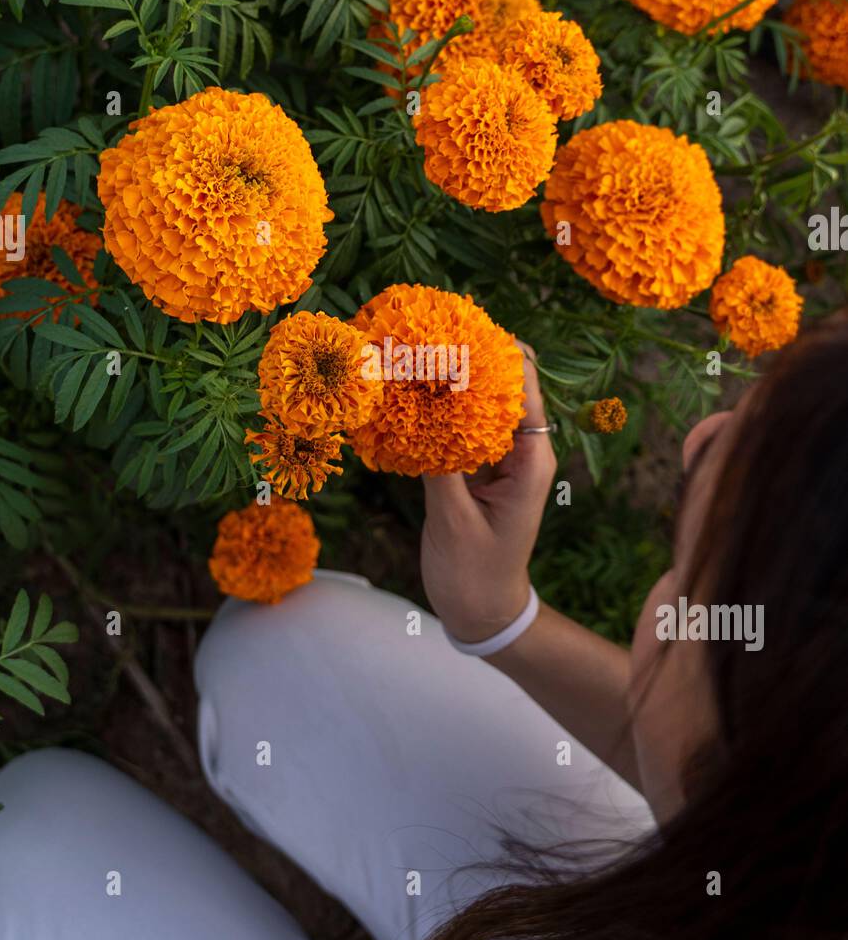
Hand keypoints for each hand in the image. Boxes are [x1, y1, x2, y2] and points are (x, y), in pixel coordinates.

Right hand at [420, 344, 556, 642]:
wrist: (482, 612)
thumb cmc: (474, 574)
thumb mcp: (453, 519)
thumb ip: (439, 462)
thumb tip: (418, 408)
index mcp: (531, 460)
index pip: (524, 386)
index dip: (496, 350)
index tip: (458, 326)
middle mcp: (522, 451)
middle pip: (503, 384)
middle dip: (469, 355)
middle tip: (425, 332)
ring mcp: (500, 457)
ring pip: (480, 401)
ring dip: (451, 377)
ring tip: (412, 352)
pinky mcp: (477, 467)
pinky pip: (462, 425)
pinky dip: (439, 407)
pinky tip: (408, 393)